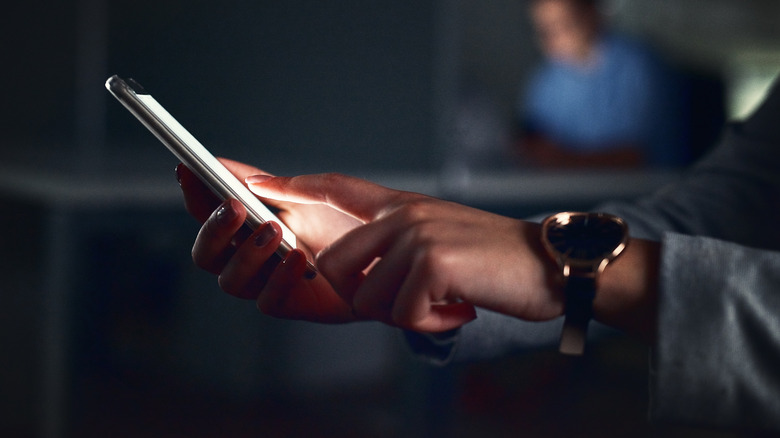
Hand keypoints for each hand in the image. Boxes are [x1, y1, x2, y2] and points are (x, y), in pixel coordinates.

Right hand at [177, 160, 361, 322]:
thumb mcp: (319, 193)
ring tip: (274, 230)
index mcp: (256, 225)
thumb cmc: (357, 225)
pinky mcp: (296, 306)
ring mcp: (273, 283)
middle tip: (234, 207)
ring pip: (229, 282)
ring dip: (245, 255)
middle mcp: (257, 257)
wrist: (400, 257)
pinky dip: (277, 279)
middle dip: (213, 230)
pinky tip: (299, 260)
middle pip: (207, 254)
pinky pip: (267, 302)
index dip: (195, 194)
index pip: (211, 213)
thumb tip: (229, 167)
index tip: (188, 170)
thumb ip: (277, 183)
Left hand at [246, 173, 565, 332]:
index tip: (257, 184)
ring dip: (406, 315)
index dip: (295, 186)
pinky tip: (460, 309)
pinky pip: (403, 313)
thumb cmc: (495, 262)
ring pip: (368, 299)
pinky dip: (432, 324)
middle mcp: (404, 214)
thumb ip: (398, 249)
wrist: (553, 263)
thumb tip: (361, 280)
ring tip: (445, 303)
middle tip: (414, 302)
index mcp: (403, 206)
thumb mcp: (441, 241)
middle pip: (336, 268)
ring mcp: (417, 234)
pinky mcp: (433, 261)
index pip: (338, 188)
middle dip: (367, 300)